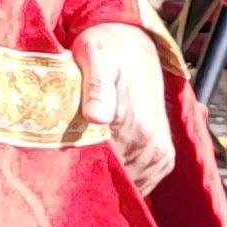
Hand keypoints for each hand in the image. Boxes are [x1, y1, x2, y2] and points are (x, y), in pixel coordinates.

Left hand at [74, 23, 172, 192]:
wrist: (133, 42)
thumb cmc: (107, 47)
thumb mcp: (95, 56)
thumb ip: (97, 87)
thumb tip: (96, 117)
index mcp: (135, 125)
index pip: (104, 167)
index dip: (81, 167)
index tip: (63, 161)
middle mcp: (152, 143)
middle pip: (117, 179)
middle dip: (93, 176)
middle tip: (69, 165)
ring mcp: (160, 151)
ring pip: (130, 184)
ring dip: (110, 179)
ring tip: (86, 165)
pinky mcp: (163, 154)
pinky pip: (144, 181)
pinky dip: (126, 180)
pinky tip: (107, 167)